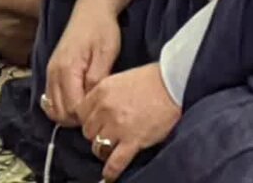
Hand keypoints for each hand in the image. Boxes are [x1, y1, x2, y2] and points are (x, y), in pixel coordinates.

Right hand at [43, 0, 131, 127]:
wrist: (91, 9)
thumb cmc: (102, 29)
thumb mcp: (106, 53)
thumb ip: (97, 79)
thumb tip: (91, 102)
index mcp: (67, 68)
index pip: (71, 108)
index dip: (87, 115)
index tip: (102, 110)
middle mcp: (53, 72)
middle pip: (59, 112)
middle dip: (78, 118)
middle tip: (97, 110)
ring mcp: (50, 72)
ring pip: (53, 108)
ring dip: (69, 114)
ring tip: (89, 106)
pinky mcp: (52, 71)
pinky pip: (51, 98)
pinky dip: (62, 106)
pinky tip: (79, 100)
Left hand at [78, 63, 180, 181]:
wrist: (172, 84)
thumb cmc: (150, 80)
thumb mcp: (119, 79)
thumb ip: (104, 94)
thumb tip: (95, 109)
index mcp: (101, 91)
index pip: (79, 112)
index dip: (86, 119)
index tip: (93, 122)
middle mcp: (105, 109)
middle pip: (87, 131)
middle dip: (96, 134)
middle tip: (106, 133)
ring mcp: (118, 126)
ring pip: (97, 147)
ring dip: (103, 150)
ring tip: (111, 149)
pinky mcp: (133, 141)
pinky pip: (115, 162)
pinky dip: (111, 172)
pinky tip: (109, 176)